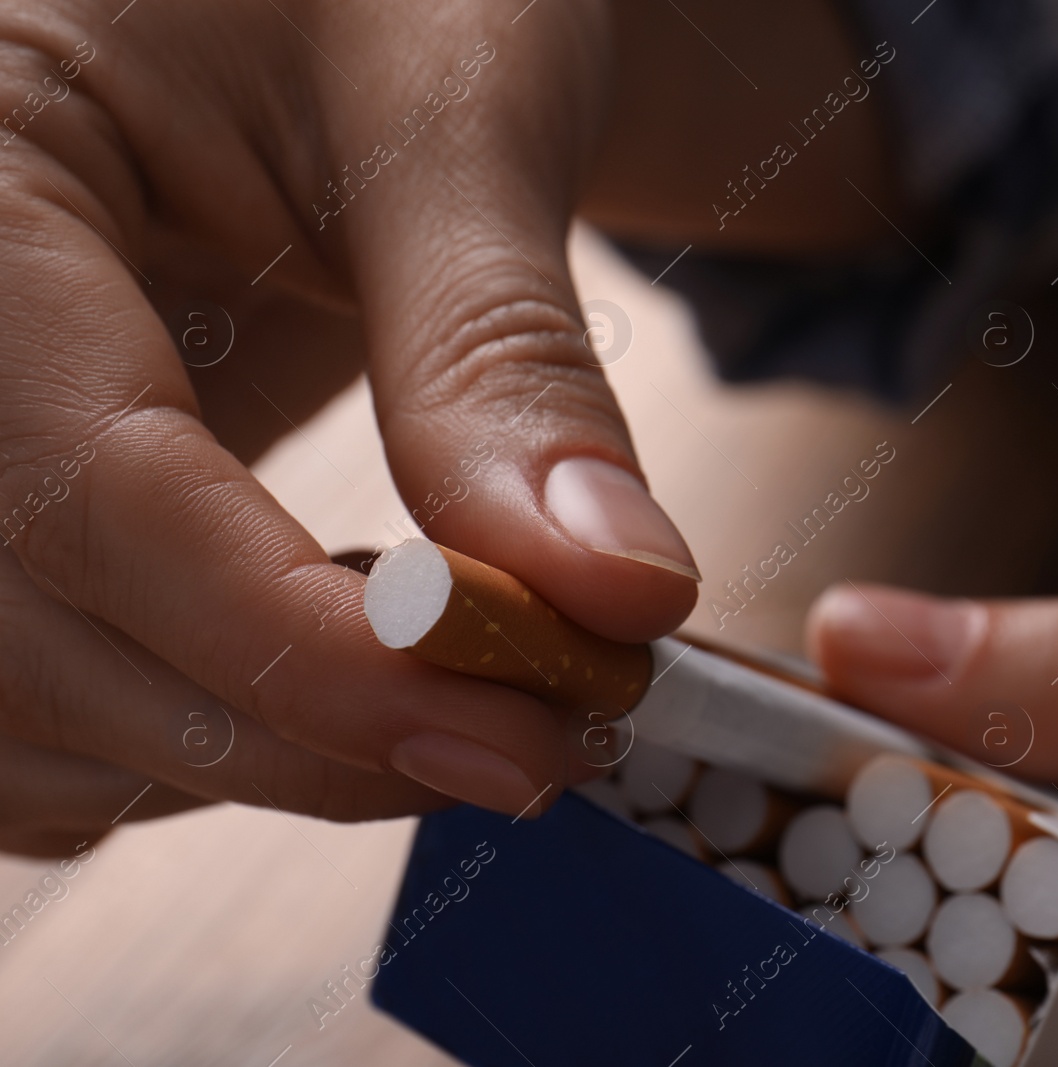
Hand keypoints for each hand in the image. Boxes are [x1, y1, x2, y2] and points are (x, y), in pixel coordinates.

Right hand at [0, 0, 700, 853]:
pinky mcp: (19, 484)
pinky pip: (41, 687)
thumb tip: (608, 598)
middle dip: (301, 728)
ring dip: (248, 754)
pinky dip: (192, 734)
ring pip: (26, 701)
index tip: (515, 717)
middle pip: (36, 637)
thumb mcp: (453, 108)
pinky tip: (343, 682)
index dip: (302, 650)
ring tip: (465, 694)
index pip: (87, 491)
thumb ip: (501, 356)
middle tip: (541, 738)